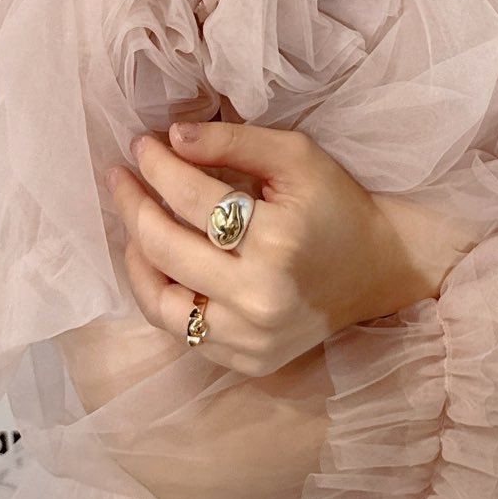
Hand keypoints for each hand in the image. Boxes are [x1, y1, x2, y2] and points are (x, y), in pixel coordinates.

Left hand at [106, 118, 451, 377]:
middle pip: (166, 249)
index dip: (158, 166)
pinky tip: (160, 264)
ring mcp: (251, 338)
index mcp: (278, 240)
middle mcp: (260, 297)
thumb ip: (233, 141)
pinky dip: (161, 295)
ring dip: (135, 257)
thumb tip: (172, 138)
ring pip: (160, 302)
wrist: (378, 269)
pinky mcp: (247, 361)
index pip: (192, 198)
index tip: (141, 144)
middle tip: (119, 177)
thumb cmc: (336, 204)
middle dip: (133, 205)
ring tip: (133, 224)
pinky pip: (182, 332)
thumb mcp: (296, 156)